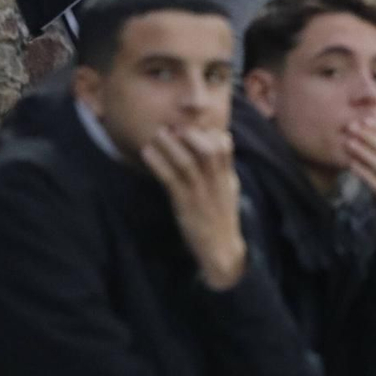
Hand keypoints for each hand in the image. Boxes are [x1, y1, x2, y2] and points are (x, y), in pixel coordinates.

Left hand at [141, 126, 246, 289]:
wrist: (221, 250)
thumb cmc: (222, 220)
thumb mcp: (228, 191)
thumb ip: (223, 169)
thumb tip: (219, 146)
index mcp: (227, 178)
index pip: (225, 146)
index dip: (209, 131)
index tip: (194, 125)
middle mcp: (216, 182)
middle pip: (206, 150)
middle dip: (190, 134)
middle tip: (173, 126)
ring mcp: (201, 193)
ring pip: (187, 162)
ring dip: (170, 145)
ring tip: (157, 134)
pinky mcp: (185, 205)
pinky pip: (171, 180)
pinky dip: (158, 164)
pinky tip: (147, 154)